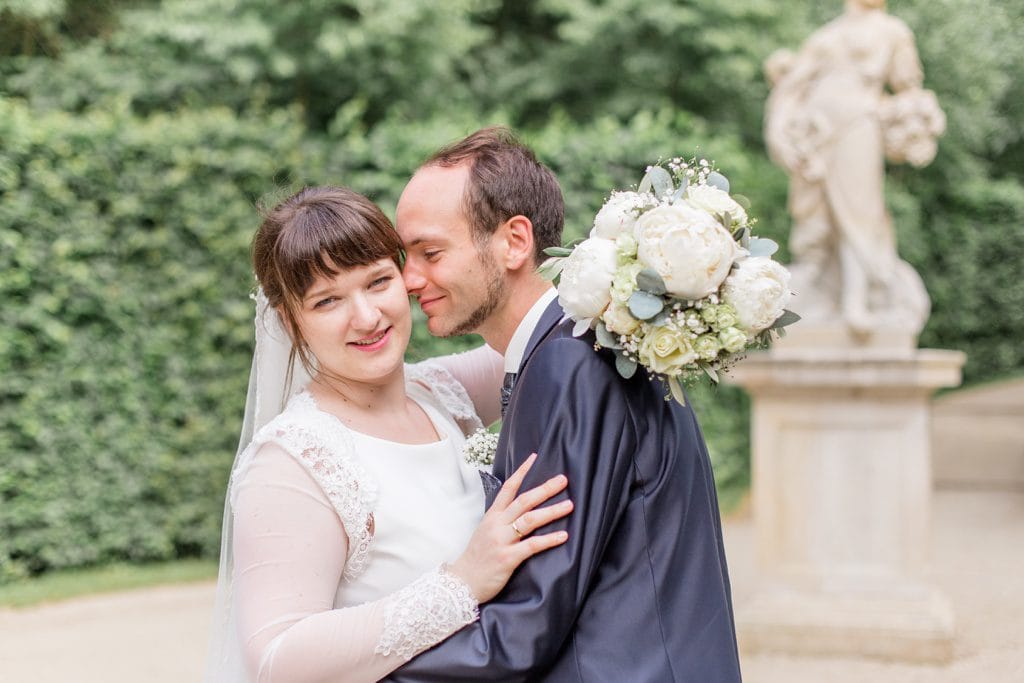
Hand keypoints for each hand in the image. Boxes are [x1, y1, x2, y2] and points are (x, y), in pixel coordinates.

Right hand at [448, 453, 570, 602]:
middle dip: (544, 489)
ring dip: (551, 511)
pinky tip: (564, 536)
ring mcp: (502, 541)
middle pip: (524, 501)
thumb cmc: (476, 558)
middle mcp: (497, 525)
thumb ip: (501, 519)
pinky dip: (549, 540)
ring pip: (529, 520)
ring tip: (569, 505)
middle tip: (563, 480)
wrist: (462, 583)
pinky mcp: (507, 558)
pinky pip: (532, 546)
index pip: (508, 488)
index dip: (522, 472)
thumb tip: (520, 509)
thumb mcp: (485, 532)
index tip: (534, 457)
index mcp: (492, 516)